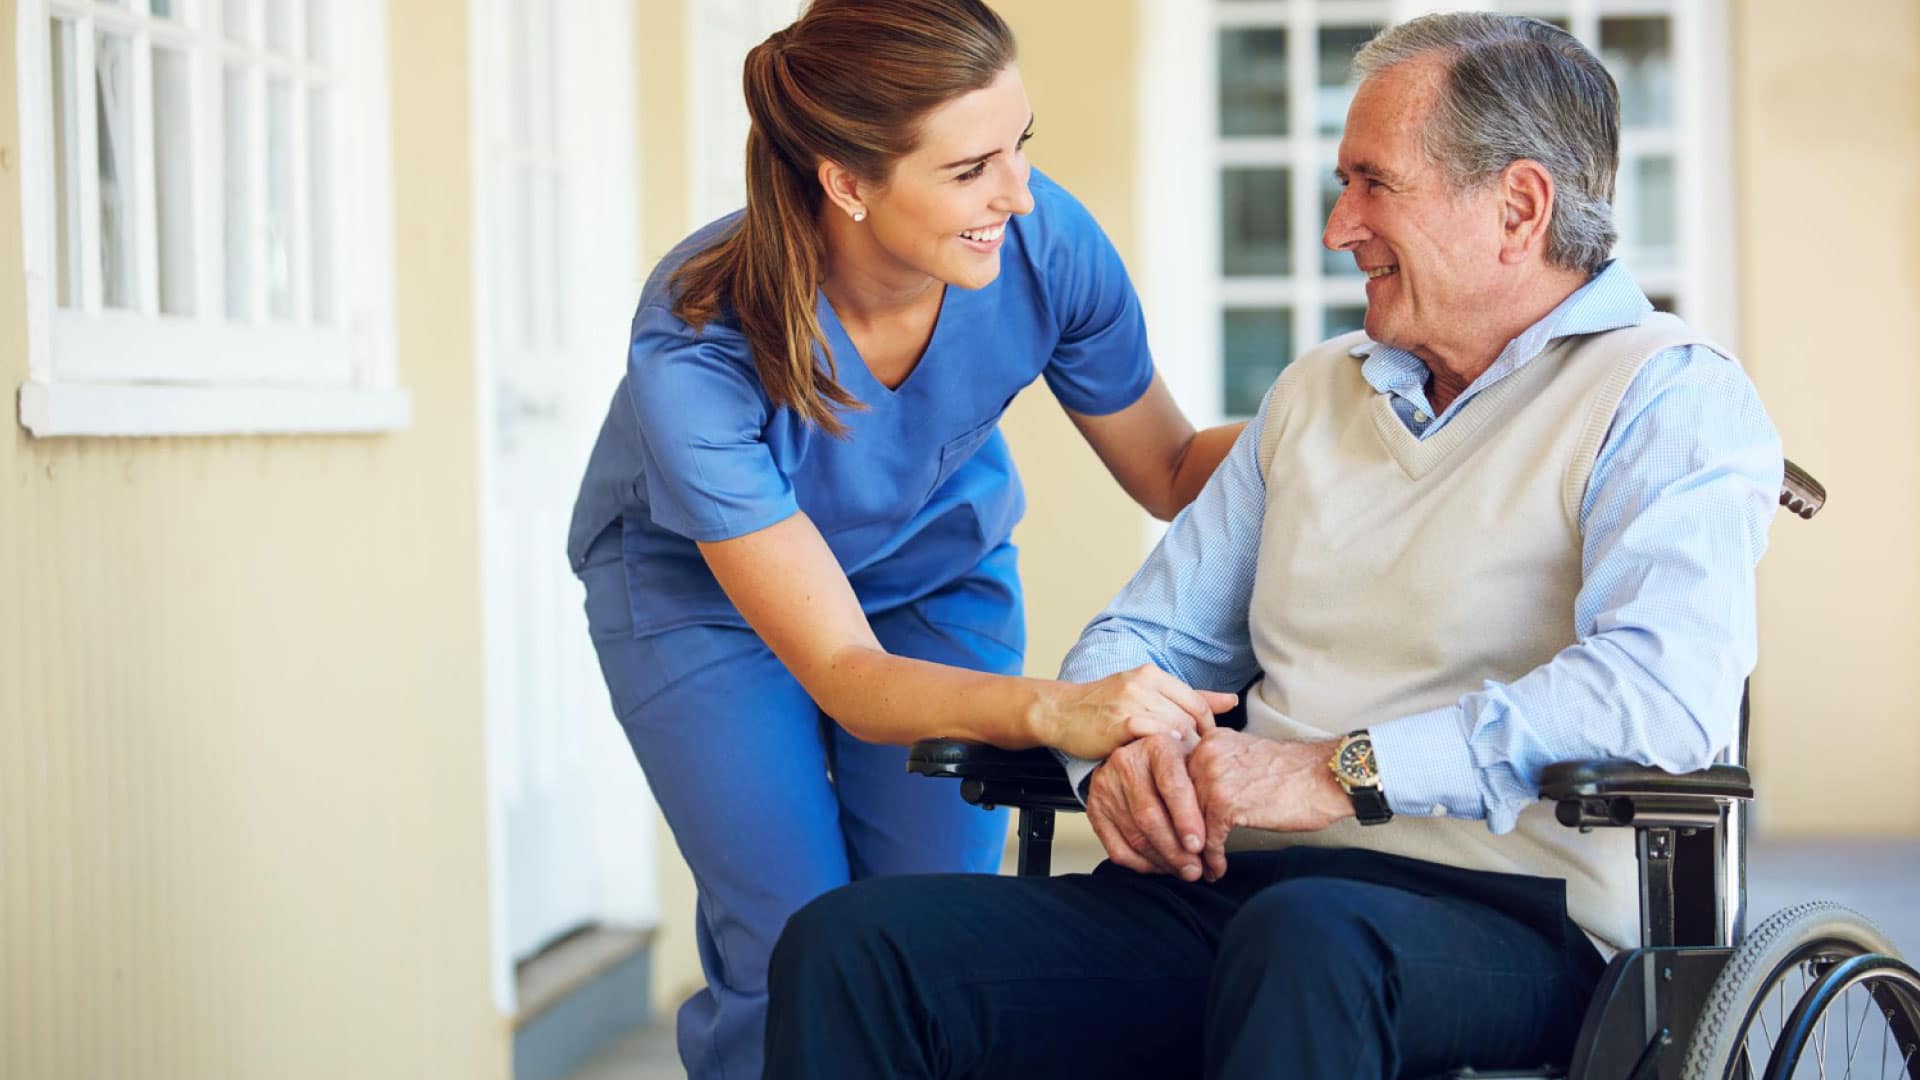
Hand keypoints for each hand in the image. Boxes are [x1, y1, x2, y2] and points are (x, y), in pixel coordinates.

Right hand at [1039, 664, 1238, 760]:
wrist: (1062, 712)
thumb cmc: (1103, 706)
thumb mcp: (1145, 693)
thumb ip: (1188, 697)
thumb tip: (1231, 700)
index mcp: (1153, 674)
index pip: (1198, 703)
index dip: (1207, 729)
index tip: (1203, 748)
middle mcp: (1145, 684)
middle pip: (1190, 717)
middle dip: (1196, 743)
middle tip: (1193, 764)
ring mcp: (1133, 701)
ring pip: (1177, 728)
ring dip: (1181, 751)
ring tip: (1178, 767)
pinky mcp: (1122, 723)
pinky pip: (1157, 738)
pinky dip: (1162, 752)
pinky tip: (1157, 764)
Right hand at [1085, 732, 1208, 880]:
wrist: (1138, 753)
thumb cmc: (1175, 761)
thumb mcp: (1194, 759)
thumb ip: (1207, 786)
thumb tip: (1222, 826)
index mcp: (1157, 746)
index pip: (1171, 785)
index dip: (1186, 819)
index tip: (1199, 845)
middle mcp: (1127, 762)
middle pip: (1150, 816)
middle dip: (1176, 850)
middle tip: (1195, 869)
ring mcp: (1107, 785)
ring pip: (1135, 835)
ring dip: (1162, 860)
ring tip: (1183, 870)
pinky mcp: (1095, 808)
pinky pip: (1117, 847)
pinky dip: (1141, 864)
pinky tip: (1160, 866)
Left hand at [1187, 730, 1353, 880]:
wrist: (1326, 776)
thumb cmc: (1295, 772)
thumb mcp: (1247, 756)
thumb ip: (1219, 768)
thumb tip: (1198, 797)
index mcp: (1210, 742)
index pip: (1179, 779)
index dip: (1179, 810)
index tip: (1182, 830)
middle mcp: (1206, 755)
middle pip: (1178, 802)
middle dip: (1182, 832)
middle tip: (1186, 854)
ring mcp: (1213, 778)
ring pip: (1189, 822)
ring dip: (1195, 851)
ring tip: (1201, 867)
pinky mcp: (1225, 804)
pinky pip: (1209, 839)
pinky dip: (1212, 858)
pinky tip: (1218, 868)